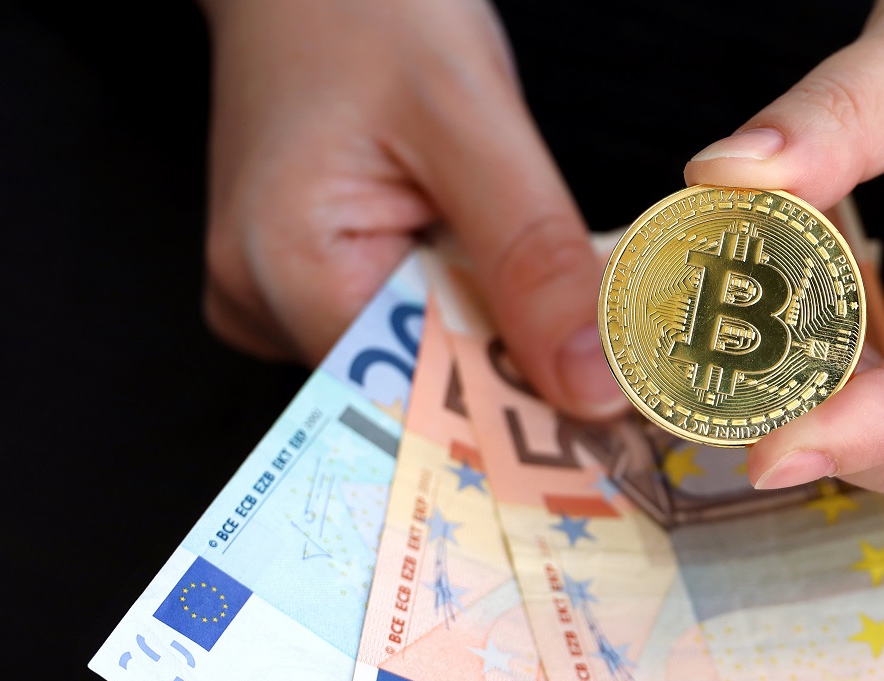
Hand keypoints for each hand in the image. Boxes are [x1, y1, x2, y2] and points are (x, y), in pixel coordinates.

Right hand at [199, 0, 625, 418]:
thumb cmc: (367, 6)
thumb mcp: (467, 118)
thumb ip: (532, 258)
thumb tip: (594, 387)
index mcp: (282, 272)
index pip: (415, 399)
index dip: (520, 419)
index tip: (615, 435)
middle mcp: (265, 303)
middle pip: (418, 386)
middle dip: (518, 374)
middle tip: (618, 374)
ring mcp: (283, 294)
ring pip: (423, 356)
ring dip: (499, 335)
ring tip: (565, 311)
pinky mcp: (312, 277)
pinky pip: (409, 320)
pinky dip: (470, 305)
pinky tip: (504, 276)